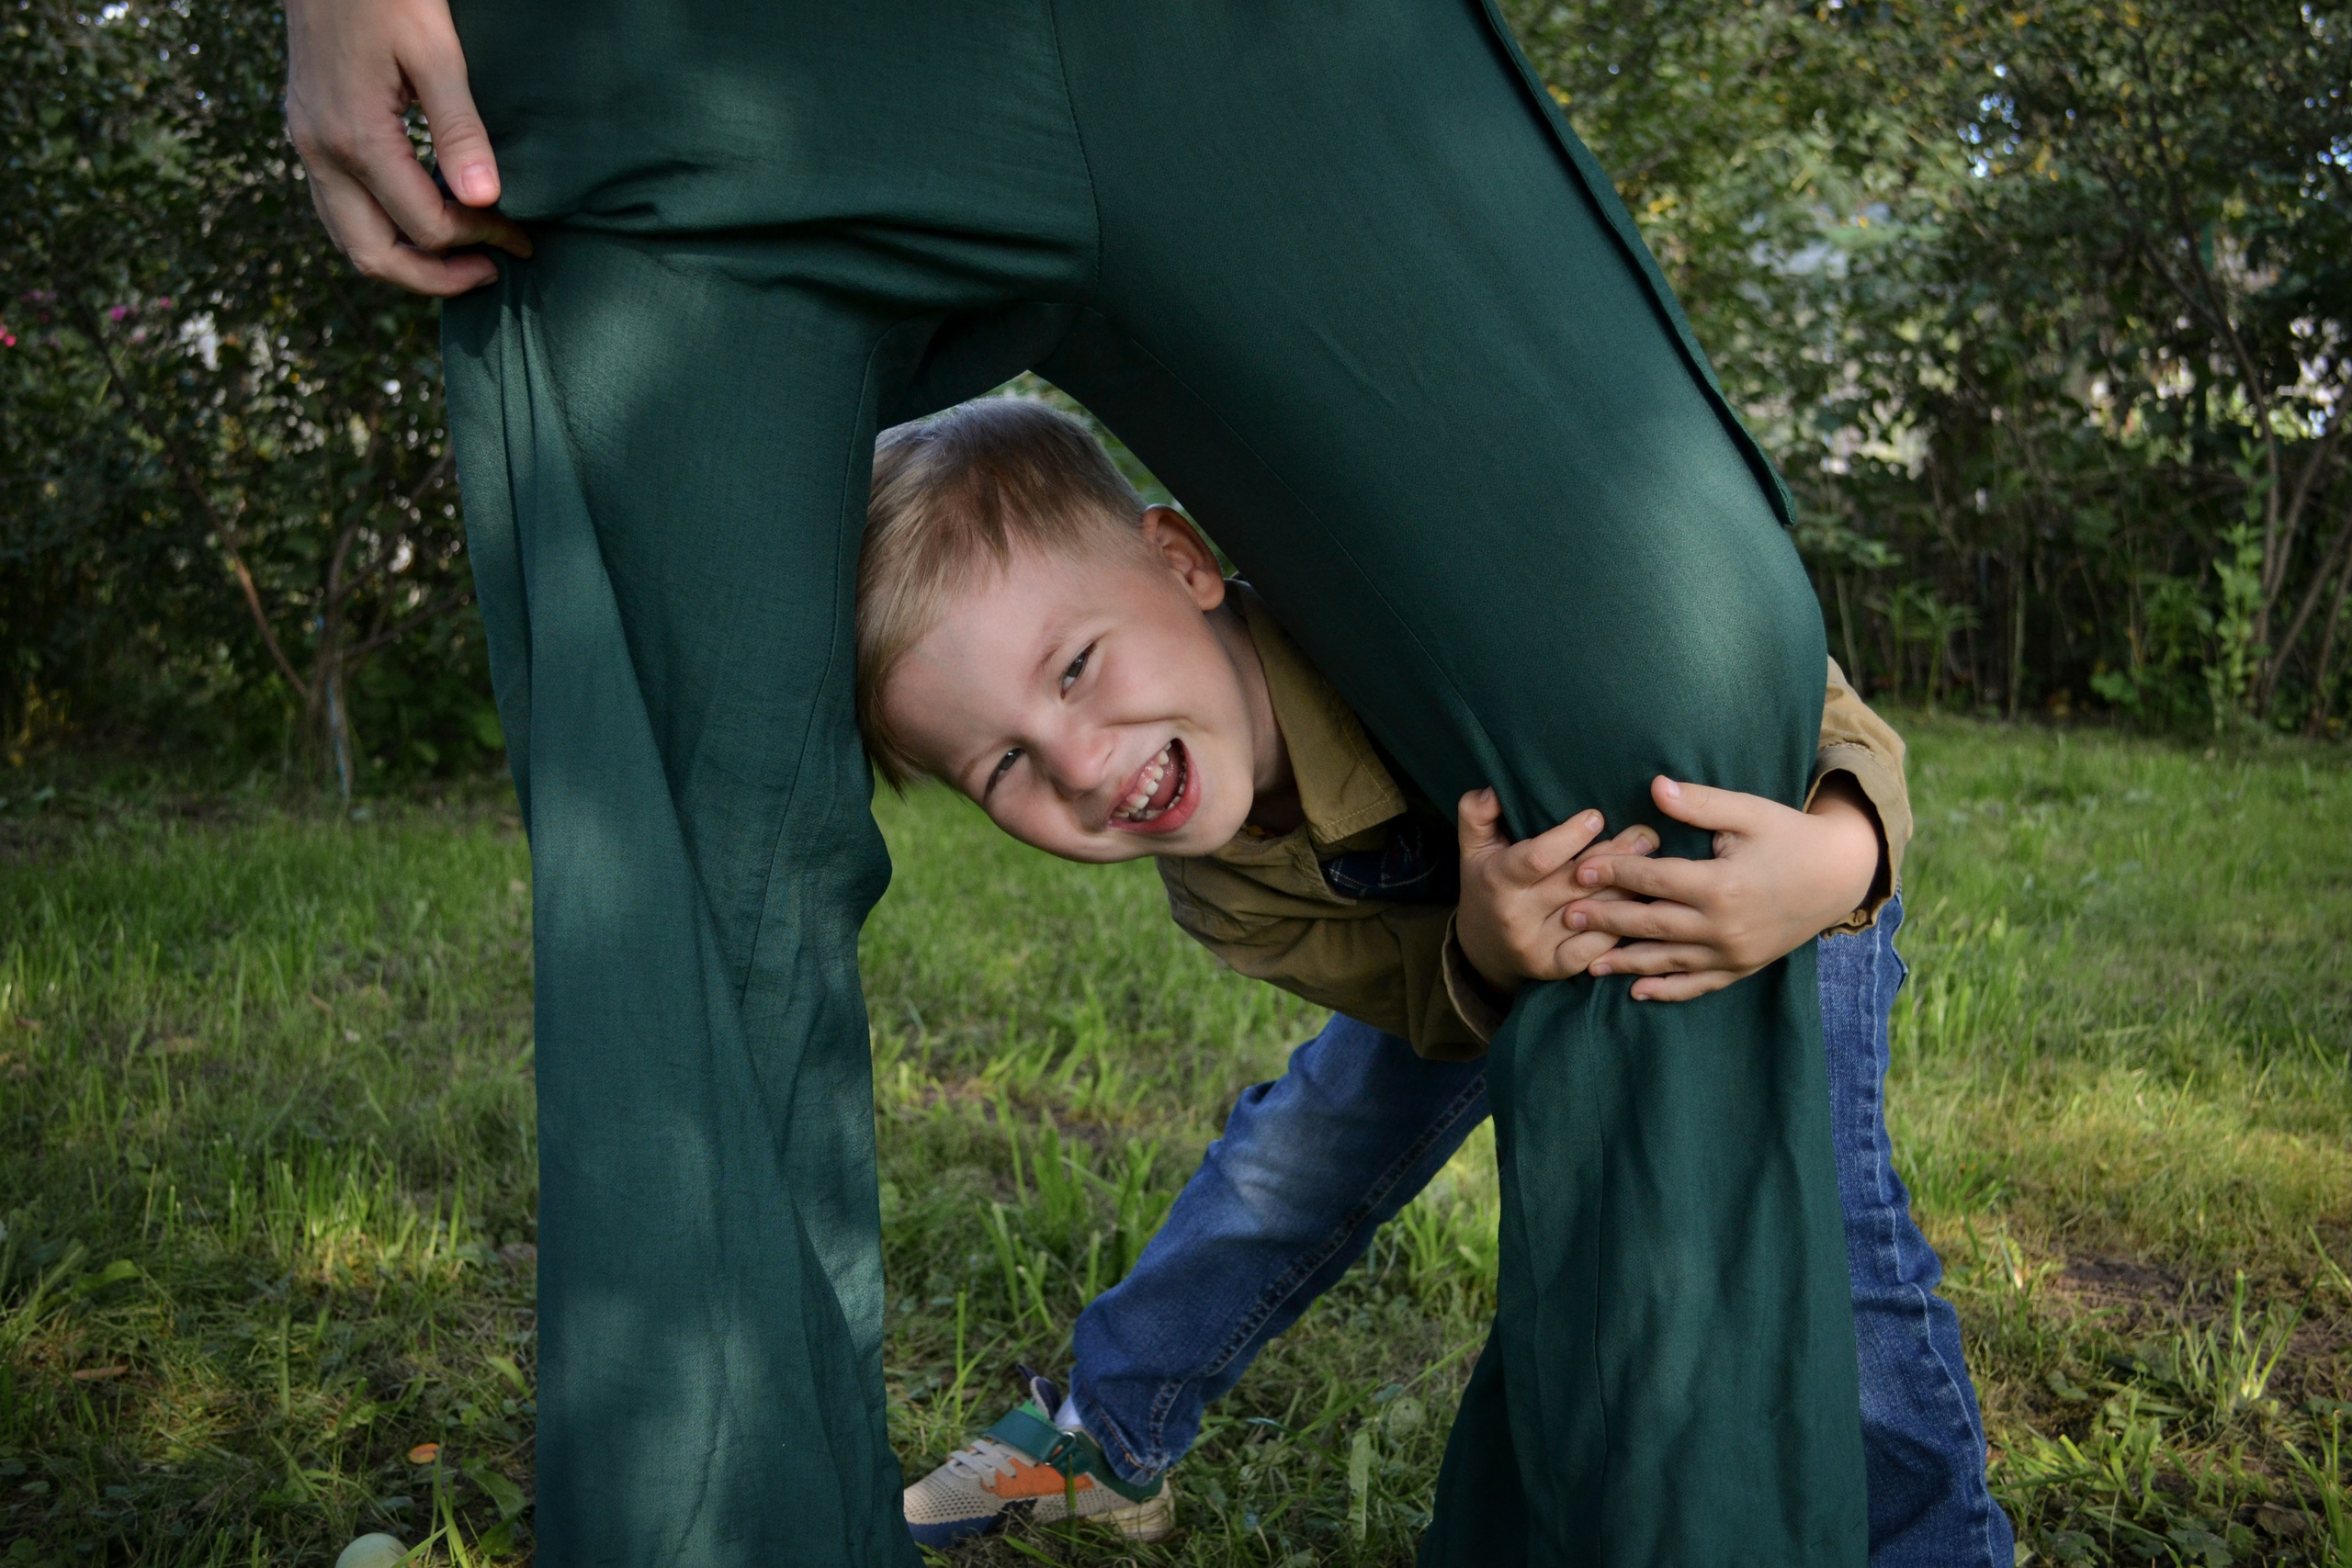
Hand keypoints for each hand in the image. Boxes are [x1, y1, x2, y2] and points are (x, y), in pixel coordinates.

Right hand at [285, 0, 530, 293]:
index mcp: (355, 138)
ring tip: (464, 255)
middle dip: (436, 278)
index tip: (521, 233)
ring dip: (407, 261)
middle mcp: (321, 152)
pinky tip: (426, 216)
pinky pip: (340, 210)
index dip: (480, 238)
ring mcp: (308, 146)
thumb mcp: (435, 52)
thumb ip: (460, 129)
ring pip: (351, 240)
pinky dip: (383, 230)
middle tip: (491, 270)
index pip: (425, 226)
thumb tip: (487, 200)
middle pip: (374, 257)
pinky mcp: (309, 135)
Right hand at [1455, 789, 1658, 993]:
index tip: (1597, 817)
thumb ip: (1477, 813)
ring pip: (1591, 915)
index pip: (1538, 858)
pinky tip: (1640, 908)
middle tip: (1647, 837)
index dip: (1569, 838)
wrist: (1482, 948)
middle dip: (1615, 858)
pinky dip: (1619, 928)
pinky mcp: (1553, 968)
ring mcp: (1535, 945)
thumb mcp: (1472, 847)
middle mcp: (1515, 916)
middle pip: (1574, 884)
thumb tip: (1494, 791)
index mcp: (1497, 880)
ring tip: (1655, 867)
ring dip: (1626, 891)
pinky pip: (1594, 948)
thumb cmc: (1486, 885)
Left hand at [1564, 774, 1882, 1001]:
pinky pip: (1699, 985)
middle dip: (1605, 920)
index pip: (1654, 880)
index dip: (1614, 873)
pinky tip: (1638, 992)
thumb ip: (1701, 803)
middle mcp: (1724, 926)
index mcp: (1721, 885)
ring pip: (1668, 961)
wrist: (1839, 875)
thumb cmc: (1789, 835)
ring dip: (1625, 963)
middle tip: (1565, 917)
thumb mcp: (1749, 812)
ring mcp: (1733, 953)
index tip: (1578, 868)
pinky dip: (1667, 990)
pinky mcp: (1743, 968)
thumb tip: (1654, 787)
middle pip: (1651, 925)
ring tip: (1585, 963)